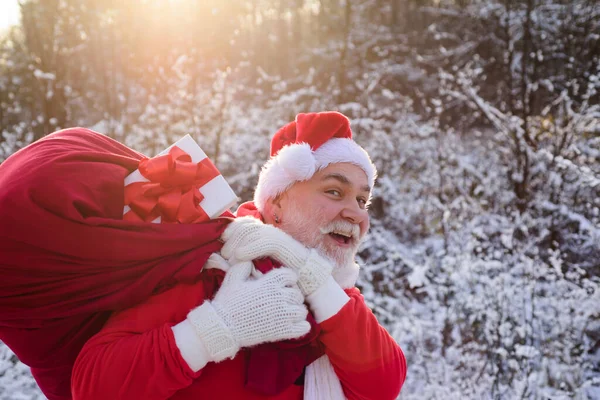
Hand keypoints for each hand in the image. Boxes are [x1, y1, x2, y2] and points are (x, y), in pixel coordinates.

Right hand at [186, 261, 309, 361]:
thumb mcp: (233, 278)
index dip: (288, 279)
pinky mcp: (282, 331)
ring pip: (302, 310)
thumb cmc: (227, 302)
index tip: (282, 284)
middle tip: (283, 301)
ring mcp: (282, 315)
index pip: (291, 275)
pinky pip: (303, 327)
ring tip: (287, 313)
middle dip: (292, 296)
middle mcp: (279, 297)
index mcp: (269, 283)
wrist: (223, 327)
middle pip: (298, 294)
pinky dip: (301, 326)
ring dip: (296, 311)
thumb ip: (244, 265)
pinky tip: (292, 325)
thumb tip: (251, 259)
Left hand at [221, 216, 332, 295]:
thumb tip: (224, 258)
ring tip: (230, 256)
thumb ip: (245, 262)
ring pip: (256, 232)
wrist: (310, 288)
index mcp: (268, 236)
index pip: (248, 223)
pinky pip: (266, 242)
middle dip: (233, 237)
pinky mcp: (288, 247)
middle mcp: (274, 234)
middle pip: (249, 226)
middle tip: (224, 252)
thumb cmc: (283, 282)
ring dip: (239, 243)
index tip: (222, 240)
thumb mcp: (260, 270)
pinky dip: (251, 248)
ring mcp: (282, 239)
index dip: (233, 228)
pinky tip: (240, 256)